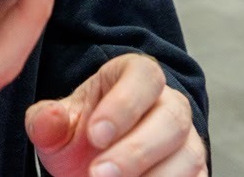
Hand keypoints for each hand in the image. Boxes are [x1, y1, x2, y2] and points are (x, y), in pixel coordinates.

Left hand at [27, 54, 206, 175]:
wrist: (93, 166)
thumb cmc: (78, 136)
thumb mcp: (56, 127)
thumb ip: (47, 120)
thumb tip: (50, 116)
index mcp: (134, 76)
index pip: (143, 76)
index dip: (123, 104)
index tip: (94, 135)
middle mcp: (169, 104)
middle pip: (171, 119)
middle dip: (135, 151)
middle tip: (98, 174)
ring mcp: (187, 140)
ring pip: (188, 155)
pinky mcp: (196, 173)